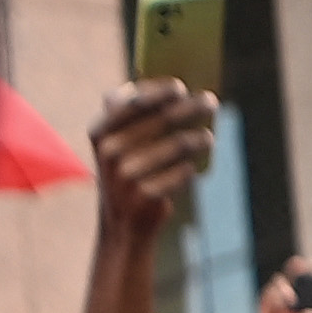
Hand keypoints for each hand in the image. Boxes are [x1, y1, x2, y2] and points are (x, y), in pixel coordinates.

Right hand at [90, 79, 213, 232]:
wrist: (123, 227)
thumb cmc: (130, 175)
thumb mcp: (122, 147)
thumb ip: (140, 120)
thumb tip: (184, 96)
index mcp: (100, 131)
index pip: (130, 101)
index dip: (157, 91)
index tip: (179, 86)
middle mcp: (109, 150)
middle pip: (160, 118)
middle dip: (190, 107)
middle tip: (211, 101)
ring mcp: (125, 174)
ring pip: (176, 144)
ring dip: (199, 137)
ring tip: (208, 137)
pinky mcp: (144, 196)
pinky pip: (181, 173)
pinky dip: (190, 168)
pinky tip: (194, 167)